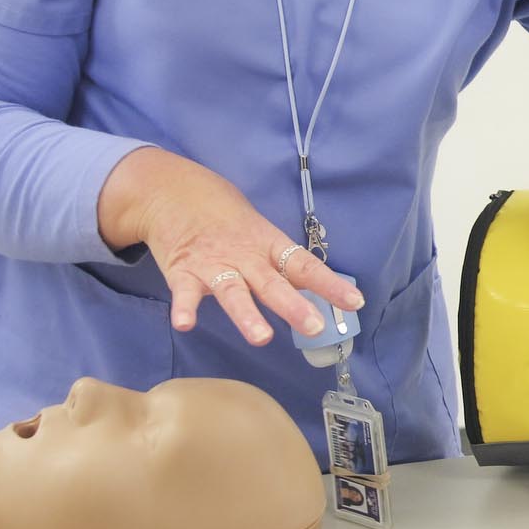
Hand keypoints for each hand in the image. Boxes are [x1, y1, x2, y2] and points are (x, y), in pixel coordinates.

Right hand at [97, 147, 361, 344]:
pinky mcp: (182, 272)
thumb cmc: (226, 218)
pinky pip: (184, 293)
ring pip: (233, 291)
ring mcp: (213, 264)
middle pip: (272, 283)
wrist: (173, 191)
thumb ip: (281, 264)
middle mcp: (245, 255)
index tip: (355, 303)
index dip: (330, 284)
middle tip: (314, 326)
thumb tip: (316, 292)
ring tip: (261, 337)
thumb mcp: (259, 233)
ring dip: (247, 314)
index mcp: (268, 244)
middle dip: (293, 306)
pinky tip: (185, 324)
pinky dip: (184, 308)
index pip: (305, 266)